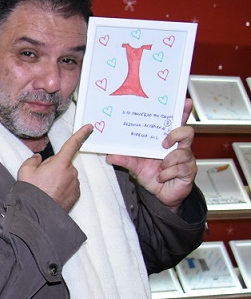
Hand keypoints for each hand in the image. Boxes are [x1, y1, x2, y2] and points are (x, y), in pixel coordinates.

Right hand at [17, 124, 92, 210]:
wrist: (36, 213)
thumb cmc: (31, 192)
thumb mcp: (25, 171)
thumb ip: (32, 160)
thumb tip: (38, 158)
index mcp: (60, 163)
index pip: (72, 144)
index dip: (81, 134)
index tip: (90, 127)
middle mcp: (71, 172)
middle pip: (64, 164)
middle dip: (55, 167)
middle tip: (42, 178)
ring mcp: (75, 184)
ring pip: (67, 176)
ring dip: (59, 179)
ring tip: (46, 188)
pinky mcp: (76, 195)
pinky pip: (70, 186)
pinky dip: (62, 188)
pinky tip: (52, 194)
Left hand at [106, 98, 196, 212]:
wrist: (161, 196)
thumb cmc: (153, 176)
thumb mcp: (136, 166)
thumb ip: (125, 159)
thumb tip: (110, 155)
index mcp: (168, 141)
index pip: (178, 123)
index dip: (184, 112)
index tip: (185, 102)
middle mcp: (180, 148)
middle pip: (187, 132)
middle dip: (176, 134)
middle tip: (164, 142)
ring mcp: (187, 159)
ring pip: (182, 153)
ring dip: (167, 162)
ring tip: (160, 168)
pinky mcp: (189, 171)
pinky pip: (179, 168)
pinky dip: (167, 174)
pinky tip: (162, 177)